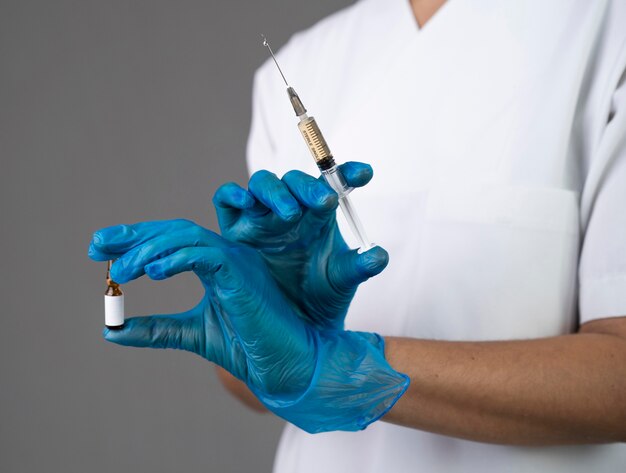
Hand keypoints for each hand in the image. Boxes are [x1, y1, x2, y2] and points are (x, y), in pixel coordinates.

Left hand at [89, 220, 314, 395]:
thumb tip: (111, 330)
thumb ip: (155, 329)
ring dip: (149, 250)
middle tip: (97, 245)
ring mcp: (235, 260)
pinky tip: (153, 273)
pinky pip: (205, 254)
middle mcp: (226, 255)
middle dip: (133, 235)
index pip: (170, 241)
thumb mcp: (189, 334)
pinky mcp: (241, 272)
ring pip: (186, 236)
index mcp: (216, 265)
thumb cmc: (247, 348)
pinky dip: (176, 259)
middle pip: (173, 230)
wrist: (284, 365)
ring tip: (121, 270)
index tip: (98, 249)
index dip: (134, 240)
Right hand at [213, 162, 387, 329]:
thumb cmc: (320, 295)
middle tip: (325, 200)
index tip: (364, 175)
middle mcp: (291, 208)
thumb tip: (378, 255)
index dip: (347, 173)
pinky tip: (245, 201)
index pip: (333, 183)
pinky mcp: (234, 227)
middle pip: (296, 182)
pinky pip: (226, 201)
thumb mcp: (340, 281)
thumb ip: (358, 266)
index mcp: (319, 214)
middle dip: (310, 187)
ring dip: (276, 193)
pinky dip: (233, 195)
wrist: (292, 324)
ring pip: (263, 185)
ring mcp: (261, 215)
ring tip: (289, 213)